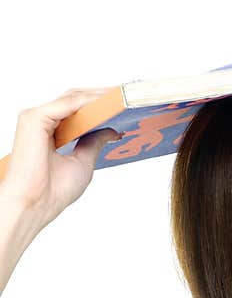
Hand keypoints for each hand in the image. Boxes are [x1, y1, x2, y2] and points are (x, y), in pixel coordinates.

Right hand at [0, 89, 117, 229]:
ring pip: (73, 98)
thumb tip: (113, 129)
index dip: (101, 104)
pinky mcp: (35, 117)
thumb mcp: (84, 160)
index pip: (78, 110)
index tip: (125, 102)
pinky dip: (90, 101)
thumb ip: (95, 141)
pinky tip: (109, 101)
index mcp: (51, 131)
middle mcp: (42, 121)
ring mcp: (37, 117)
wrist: (37, 202)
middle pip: (76, 100)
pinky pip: (69, 103)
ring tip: (124, 95)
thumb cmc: (53, 189)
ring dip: (100, 95)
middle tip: (130, 94)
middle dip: (103, 96)